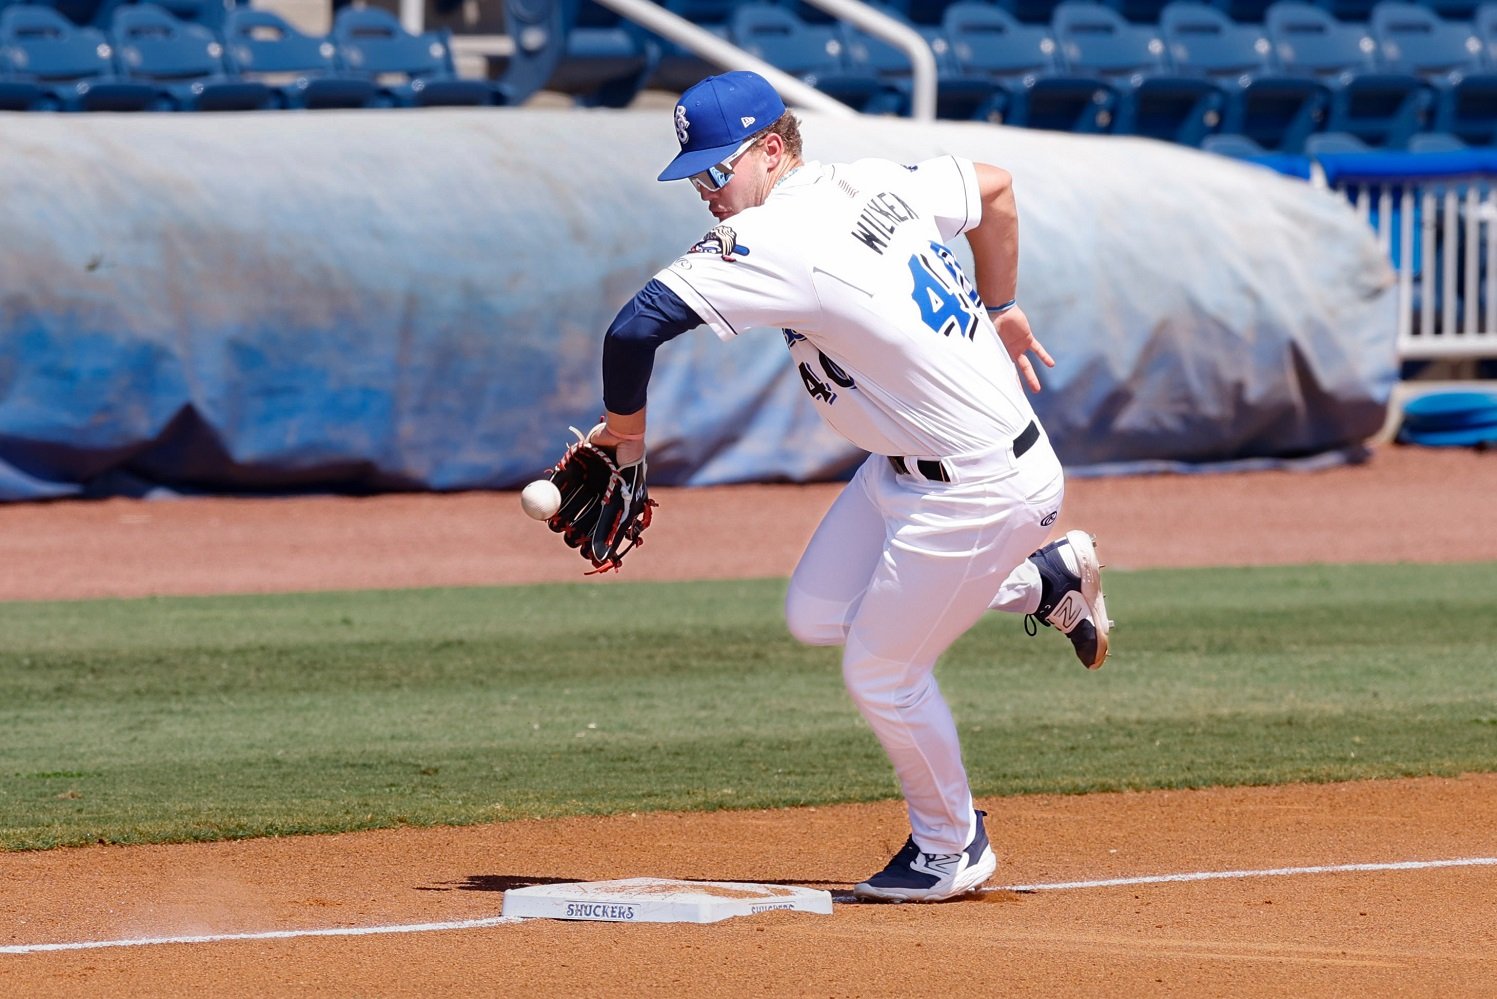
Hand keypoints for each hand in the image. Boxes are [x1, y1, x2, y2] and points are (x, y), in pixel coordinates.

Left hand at [545, 425, 655, 573]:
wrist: (622, 437)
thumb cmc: (628, 474)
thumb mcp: (620, 504)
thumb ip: (608, 530)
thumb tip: (598, 559)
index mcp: (611, 507)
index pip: (596, 532)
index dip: (588, 543)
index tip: (581, 550)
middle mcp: (597, 497)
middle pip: (579, 519)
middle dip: (571, 528)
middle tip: (564, 530)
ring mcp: (585, 482)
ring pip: (567, 504)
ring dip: (561, 513)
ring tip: (557, 518)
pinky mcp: (572, 467)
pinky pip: (559, 484)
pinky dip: (556, 492)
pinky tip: (554, 499)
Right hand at [993, 306, 1052, 393]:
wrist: (1000, 307)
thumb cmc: (990, 321)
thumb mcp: (986, 337)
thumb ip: (985, 349)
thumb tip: (978, 362)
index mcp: (997, 354)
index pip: (1001, 372)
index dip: (1003, 383)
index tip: (1004, 396)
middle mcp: (1007, 353)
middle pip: (1013, 373)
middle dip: (1016, 386)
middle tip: (1020, 399)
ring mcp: (1018, 347)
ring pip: (1026, 366)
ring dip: (1031, 377)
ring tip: (1036, 389)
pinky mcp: (1027, 339)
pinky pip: (1037, 350)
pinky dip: (1043, 357)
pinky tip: (1051, 364)